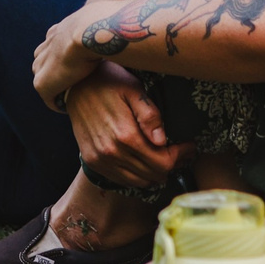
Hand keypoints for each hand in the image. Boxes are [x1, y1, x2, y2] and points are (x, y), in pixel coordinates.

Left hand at [34, 0, 127, 106]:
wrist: (90, 30)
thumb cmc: (104, 23)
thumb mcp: (105, 19)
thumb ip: (109, 22)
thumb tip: (132, 11)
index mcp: (58, 31)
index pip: (55, 46)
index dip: (66, 58)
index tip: (79, 67)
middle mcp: (46, 46)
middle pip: (44, 63)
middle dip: (57, 75)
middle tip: (77, 86)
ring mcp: (41, 65)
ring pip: (46, 81)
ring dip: (59, 89)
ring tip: (76, 98)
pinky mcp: (42, 83)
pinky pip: (49, 99)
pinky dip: (59, 104)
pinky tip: (72, 106)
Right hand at [65, 68, 183, 189]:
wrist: (75, 85)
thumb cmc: (108, 82)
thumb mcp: (133, 89)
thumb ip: (150, 115)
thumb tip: (162, 140)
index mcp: (125, 136)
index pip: (162, 162)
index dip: (180, 156)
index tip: (189, 147)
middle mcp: (111, 153)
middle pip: (153, 174)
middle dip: (171, 164)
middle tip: (180, 152)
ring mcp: (100, 160)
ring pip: (138, 181)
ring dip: (154, 172)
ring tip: (163, 158)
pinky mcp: (92, 161)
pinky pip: (121, 179)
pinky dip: (136, 175)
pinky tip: (143, 161)